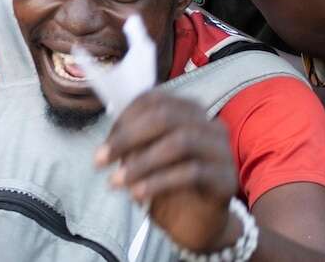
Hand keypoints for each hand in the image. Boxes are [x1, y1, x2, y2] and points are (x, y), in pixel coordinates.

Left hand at [96, 93, 240, 253]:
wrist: (201, 224)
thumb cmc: (173, 187)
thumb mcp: (149, 160)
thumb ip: (136, 145)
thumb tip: (112, 142)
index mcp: (191, 113)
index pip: (156, 101)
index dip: (125, 119)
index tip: (104, 144)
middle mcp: (210, 126)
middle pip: (167, 117)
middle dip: (128, 137)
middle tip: (100, 160)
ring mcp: (221, 151)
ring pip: (181, 143)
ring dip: (141, 162)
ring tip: (115, 181)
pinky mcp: (225, 179)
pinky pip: (192, 173)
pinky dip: (159, 182)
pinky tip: (137, 195)